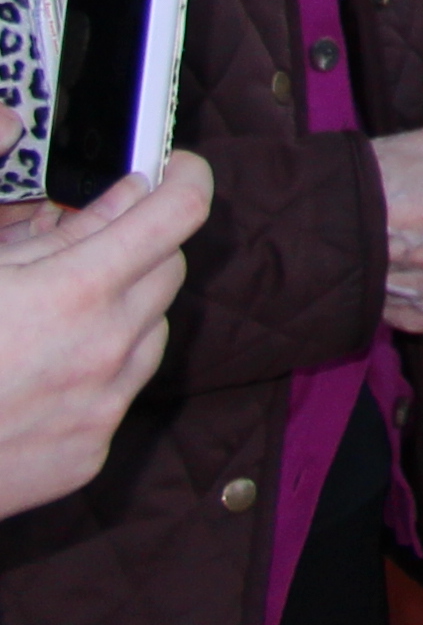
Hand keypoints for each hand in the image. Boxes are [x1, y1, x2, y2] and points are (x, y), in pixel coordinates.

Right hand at [0, 149, 207, 509]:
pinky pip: (118, 395)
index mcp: (74, 293)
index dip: (184, 177)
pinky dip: (95, 372)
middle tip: (80, 245)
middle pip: (168, 269)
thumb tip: (107, 184)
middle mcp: (105, 353)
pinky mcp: (86, 458)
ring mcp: (99, 412)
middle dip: (136, 246)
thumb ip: (39, 222)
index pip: (179, 213)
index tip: (175, 167)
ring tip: (47, 315)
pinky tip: (35, 374)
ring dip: (120, 311)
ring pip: (151, 333)